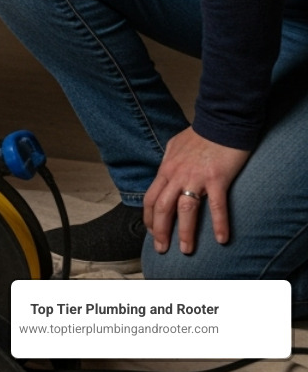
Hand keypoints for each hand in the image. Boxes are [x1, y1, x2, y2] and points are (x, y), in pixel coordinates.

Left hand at [143, 127, 249, 254]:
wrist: (221, 121)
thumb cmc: (200, 134)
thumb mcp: (175, 146)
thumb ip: (169, 162)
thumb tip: (164, 172)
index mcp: (166, 169)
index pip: (151, 198)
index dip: (150, 218)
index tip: (152, 232)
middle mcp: (176, 175)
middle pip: (162, 208)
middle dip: (160, 231)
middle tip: (161, 249)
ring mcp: (196, 178)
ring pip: (185, 210)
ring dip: (185, 233)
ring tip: (186, 250)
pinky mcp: (216, 178)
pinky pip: (216, 205)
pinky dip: (219, 223)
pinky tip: (222, 239)